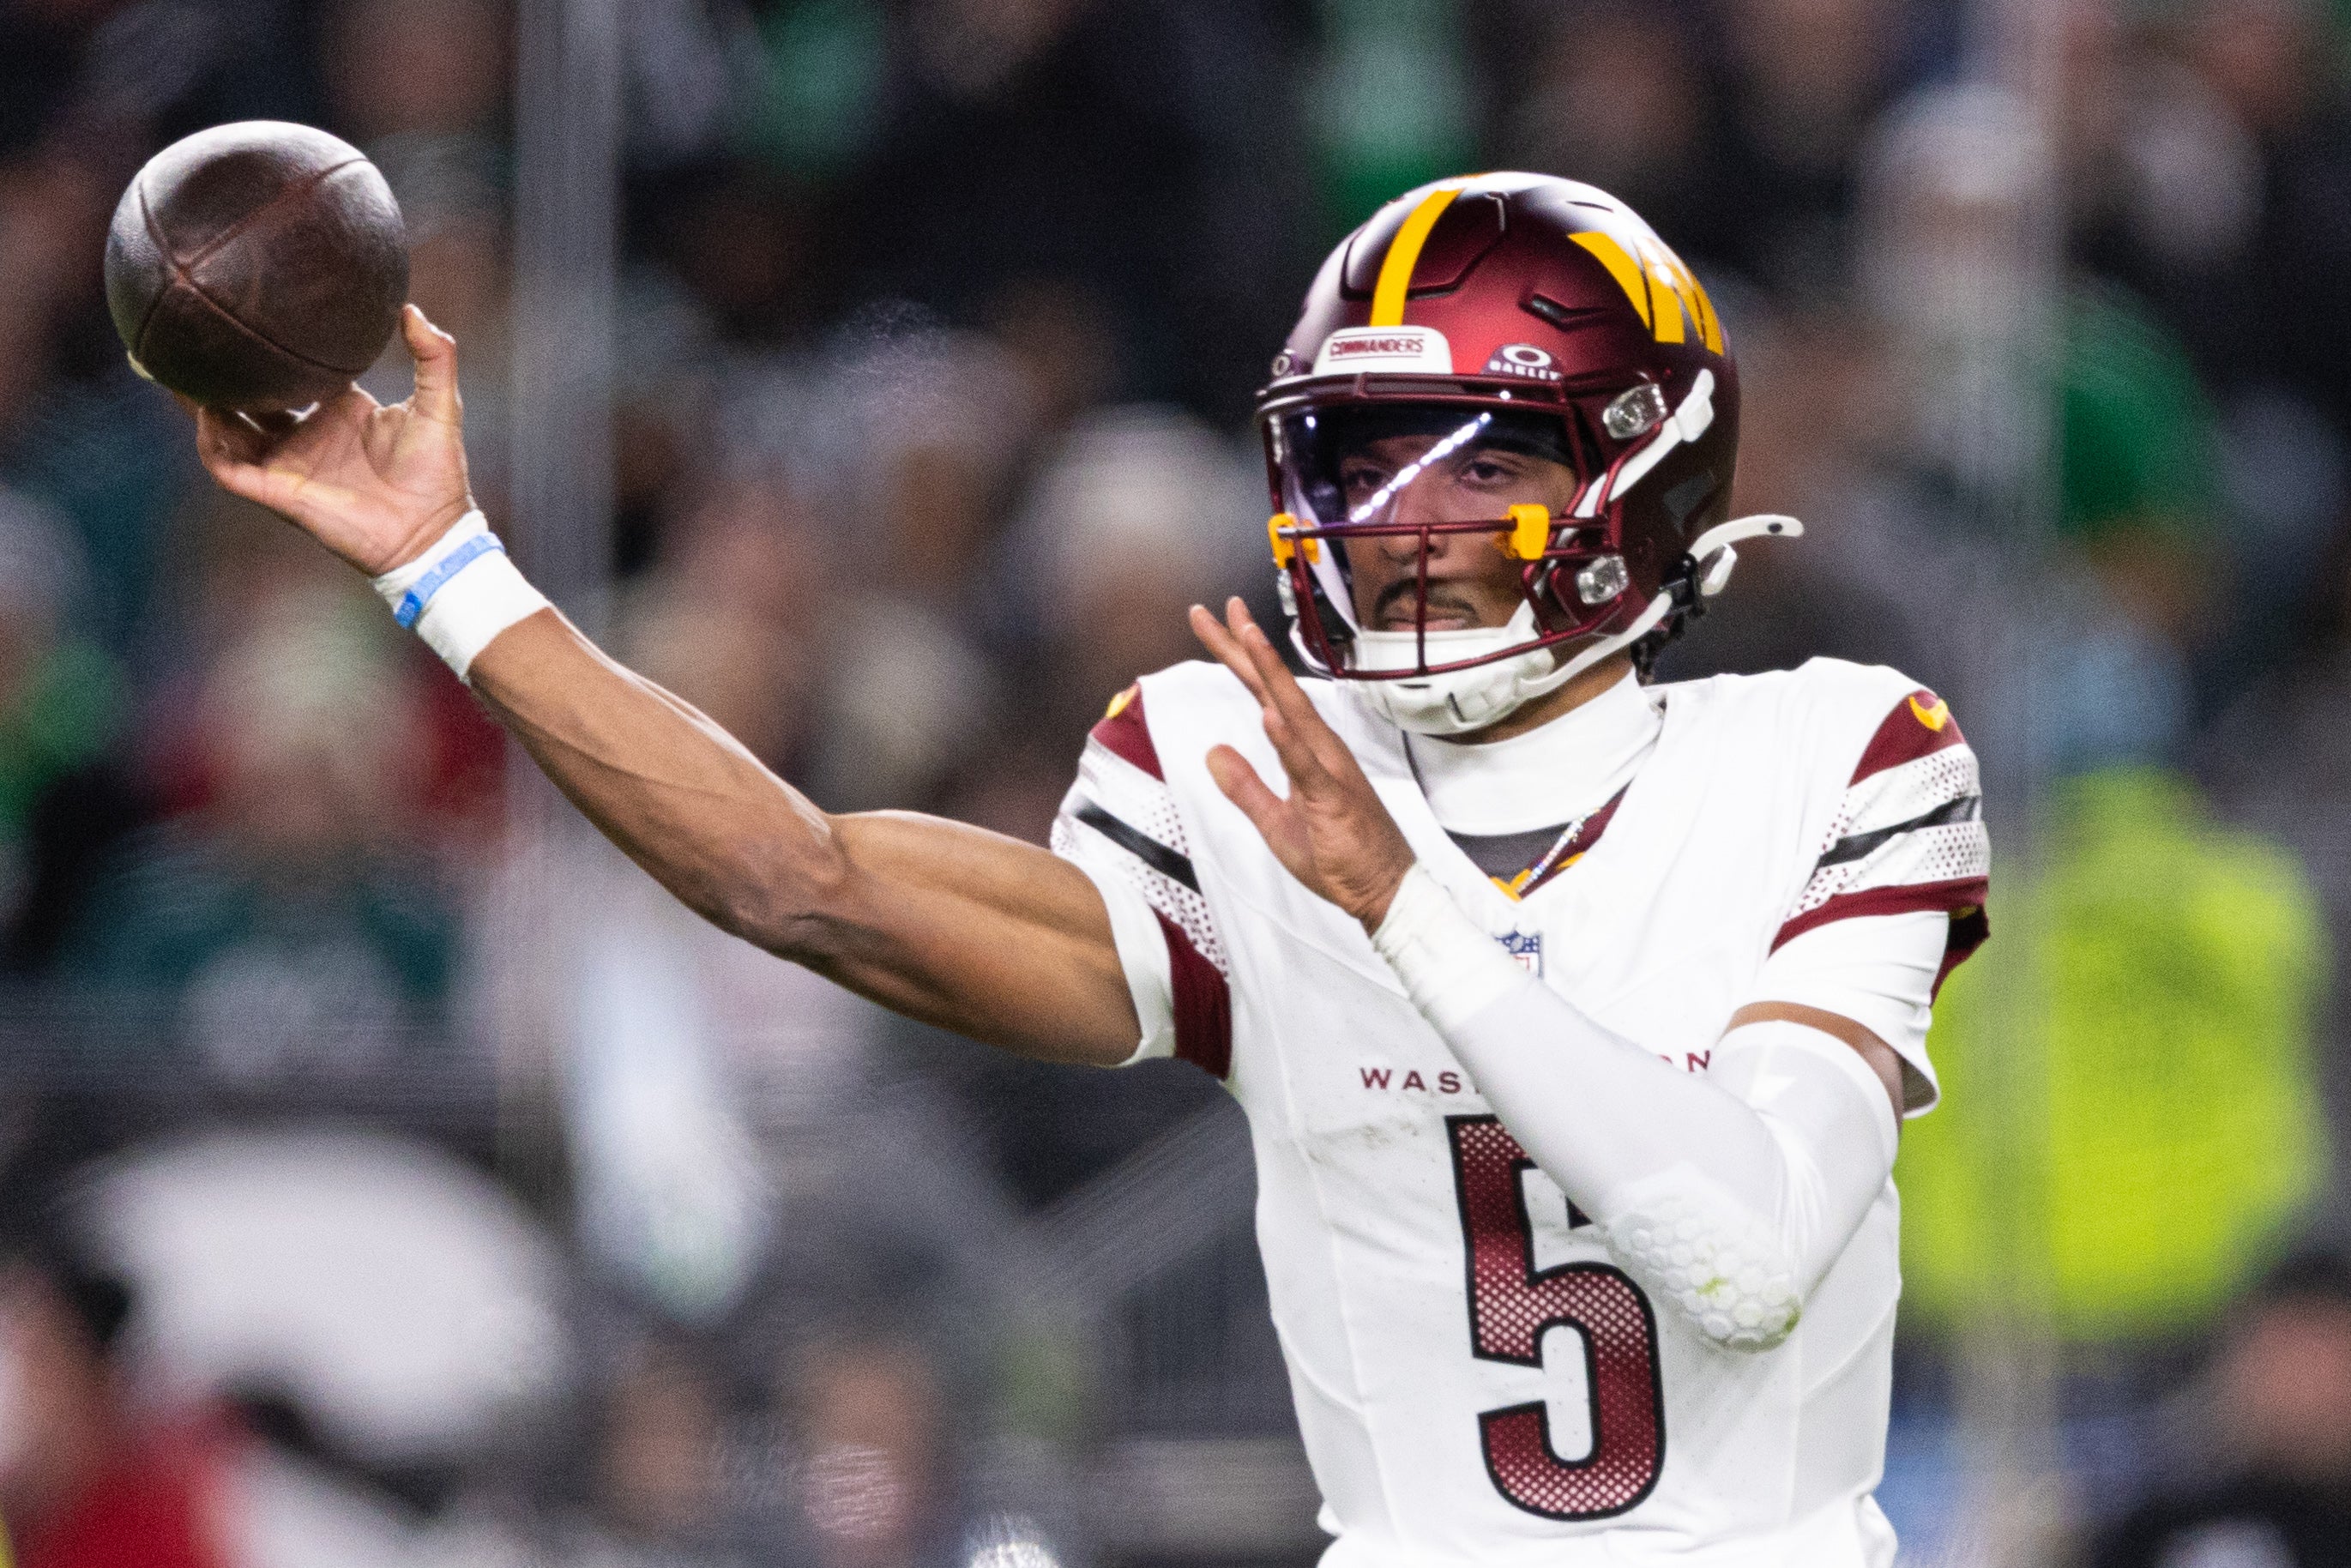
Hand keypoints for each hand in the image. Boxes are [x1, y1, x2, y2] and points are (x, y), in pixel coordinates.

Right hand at [192, 304, 473, 575]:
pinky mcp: (279, 492)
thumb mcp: (440, 404)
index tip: (245, 315)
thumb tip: (409, 308)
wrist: (432, 532)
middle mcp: (306, 434)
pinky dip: (212, 442)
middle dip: (219, 374)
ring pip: (227, 430)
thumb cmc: (437, 473)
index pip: (291, 373)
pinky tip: (208, 413)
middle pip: (248, 398)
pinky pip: (228, 467)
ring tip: (179, 369)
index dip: (268, 350)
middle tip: (190, 337)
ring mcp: (289, 463)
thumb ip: (434, 355)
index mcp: (337, 410)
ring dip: (202, 404)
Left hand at [1190, 597, 1418, 929]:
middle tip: (1222, 607)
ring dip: (1270, 674)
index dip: (1240, 657)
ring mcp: (1328, 769)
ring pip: (1295, 712)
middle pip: (1275, 688)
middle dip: (1247, 646)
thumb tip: (1213, 752)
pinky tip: (1270, 716)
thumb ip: (1244, 786)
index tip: (1217, 621)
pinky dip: (1289, 740)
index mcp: (1303, 750)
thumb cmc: (1338, 855)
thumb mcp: (1274, 822)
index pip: (1264, 694)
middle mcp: (1318, 748)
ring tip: (1248, 637)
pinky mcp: (1333, 798)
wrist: (1385, 889)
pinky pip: (1308, 766)